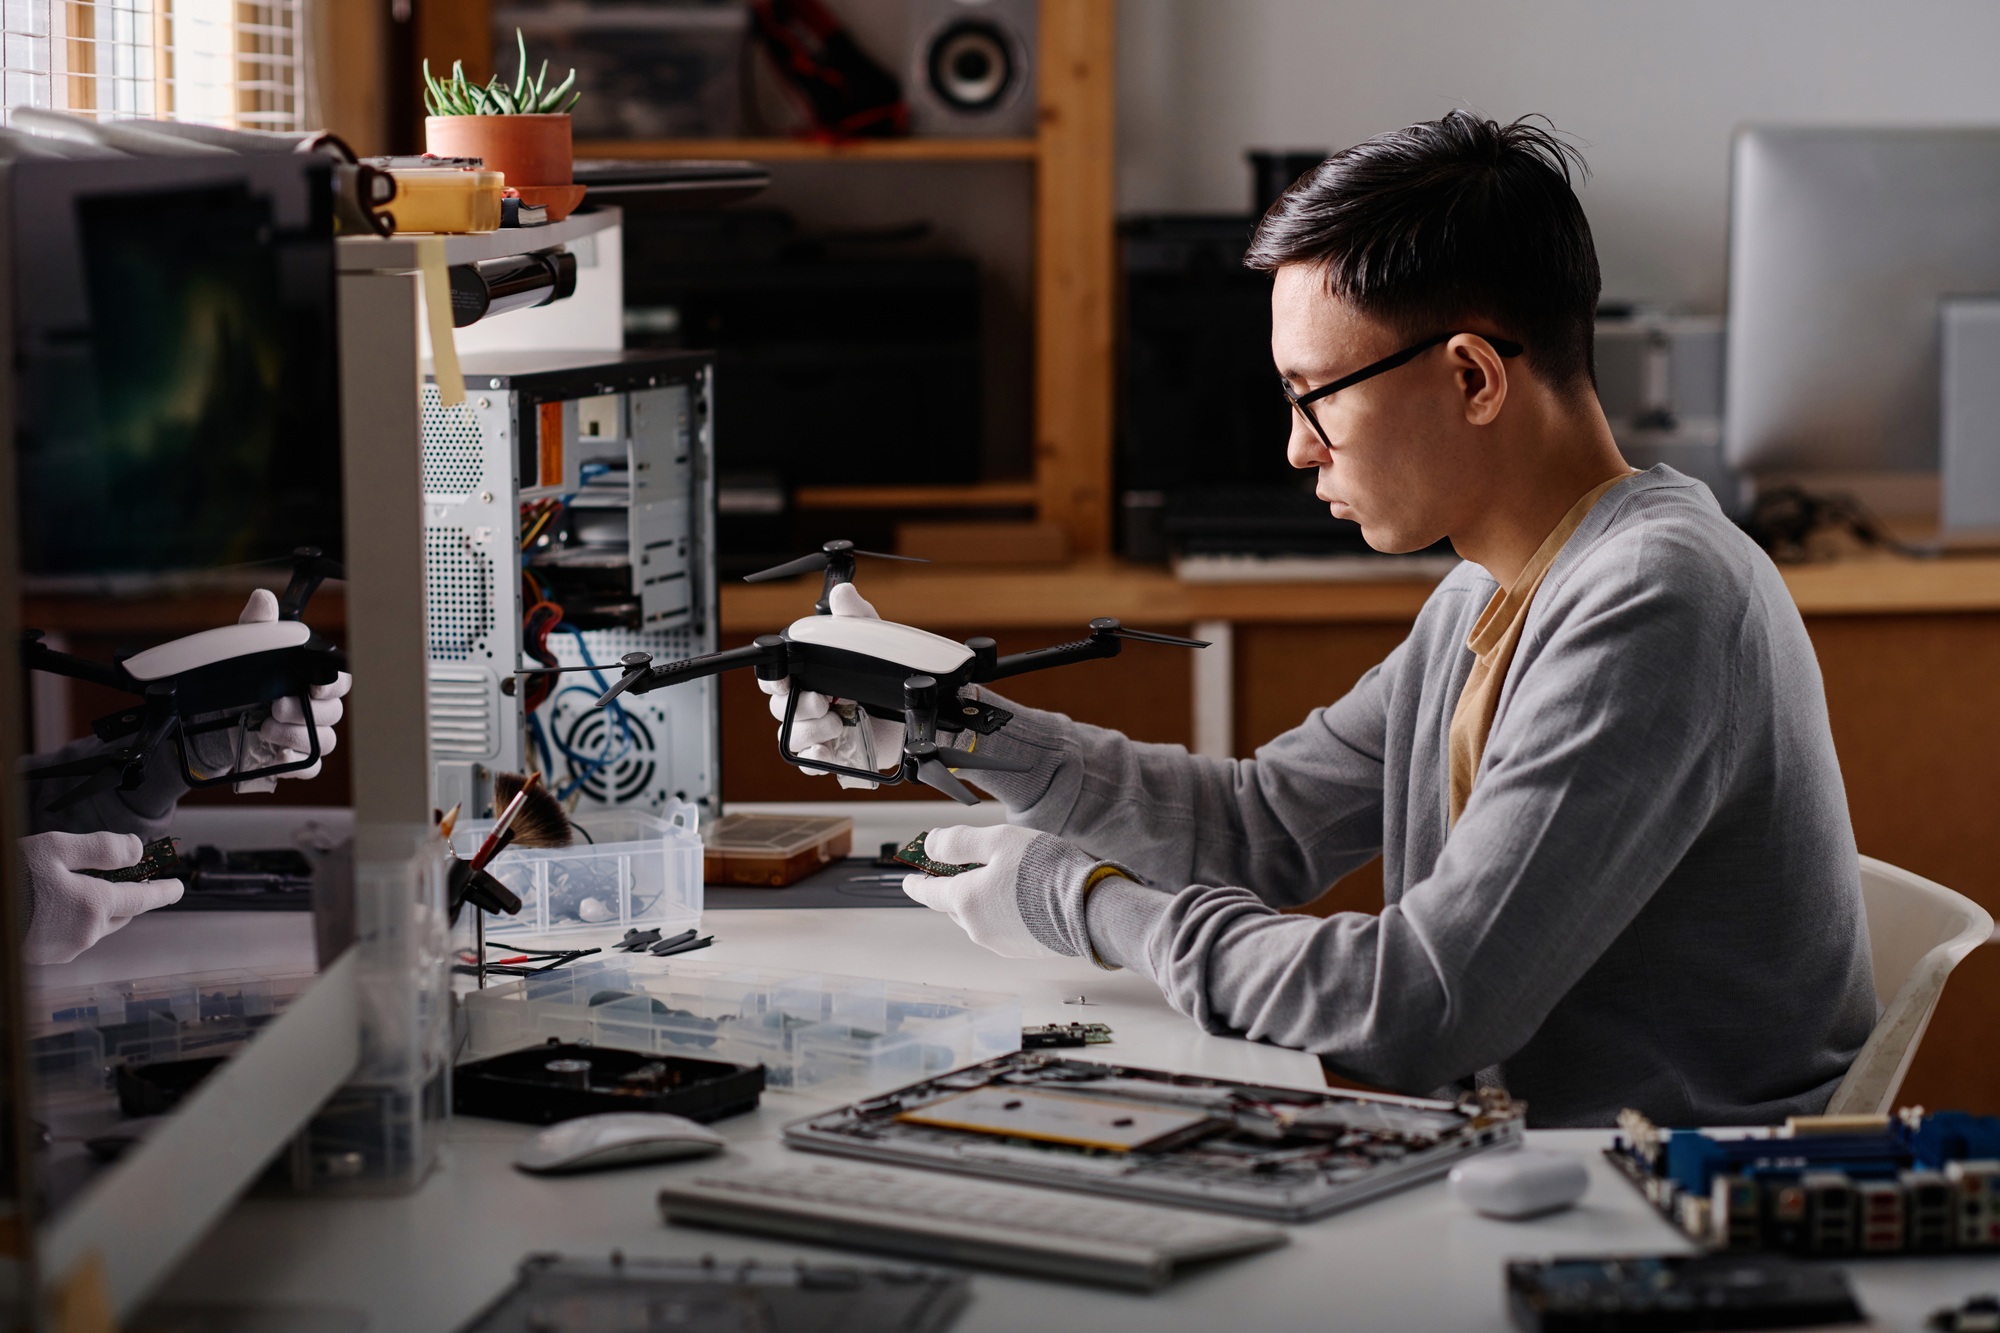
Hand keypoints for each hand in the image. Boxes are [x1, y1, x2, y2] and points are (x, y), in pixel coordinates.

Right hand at [19, 831, 183, 964]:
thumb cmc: (10, 878)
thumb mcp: (54, 849)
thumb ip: (101, 848)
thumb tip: (137, 849)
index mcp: (94, 907)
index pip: (142, 899)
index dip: (163, 891)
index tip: (178, 888)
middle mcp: (84, 935)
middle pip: (120, 914)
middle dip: (126, 897)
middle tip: (124, 879)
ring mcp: (62, 950)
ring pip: (95, 927)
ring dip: (97, 909)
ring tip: (79, 888)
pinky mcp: (41, 957)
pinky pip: (70, 936)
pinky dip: (72, 920)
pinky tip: (52, 906)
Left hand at [230, 589, 349, 792]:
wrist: (206, 722)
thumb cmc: (233, 683)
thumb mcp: (239, 651)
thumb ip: (256, 628)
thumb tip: (264, 598)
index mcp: (308, 680)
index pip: (339, 681)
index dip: (332, 685)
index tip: (312, 686)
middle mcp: (313, 708)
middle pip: (333, 713)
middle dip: (305, 712)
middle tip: (275, 707)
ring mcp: (305, 736)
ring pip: (324, 741)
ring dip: (297, 736)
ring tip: (265, 729)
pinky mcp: (292, 761)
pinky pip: (310, 767)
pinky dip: (298, 764)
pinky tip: (278, 757)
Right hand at [758, 582, 904, 788]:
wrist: (915, 708)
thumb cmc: (886, 670)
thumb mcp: (873, 636)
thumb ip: (855, 615)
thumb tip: (842, 592)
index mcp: (810, 675)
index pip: (776, 678)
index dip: (773, 679)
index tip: (783, 681)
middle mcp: (809, 703)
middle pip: (780, 708)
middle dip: (797, 706)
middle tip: (822, 701)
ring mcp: (819, 729)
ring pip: (792, 736)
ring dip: (809, 730)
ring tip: (837, 723)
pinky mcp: (833, 754)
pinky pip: (808, 762)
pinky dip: (813, 759)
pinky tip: (825, 749)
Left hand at [900, 823, 1133, 963]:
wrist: (1090, 909)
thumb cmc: (1047, 872)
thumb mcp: (997, 841)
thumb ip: (958, 843)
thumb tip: (930, 846)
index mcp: (965, 901)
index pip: (929, 892)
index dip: (917, 884)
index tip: (908, 881)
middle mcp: (977, 928)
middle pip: (955, 905)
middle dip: (957, 887)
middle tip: (968, 867)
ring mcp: (1000, 943)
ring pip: (980, 917)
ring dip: (984, 899)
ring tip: (1009, 878)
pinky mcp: (1023, 950)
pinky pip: (1003, 927)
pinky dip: (1005, 912)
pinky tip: (1026, 897)